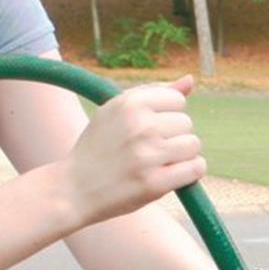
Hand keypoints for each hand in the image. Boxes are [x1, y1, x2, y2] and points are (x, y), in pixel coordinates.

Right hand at [62, 75, 206, 224]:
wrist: (73, 189)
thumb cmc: (99, 148)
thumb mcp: (115, 111)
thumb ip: (154, 93)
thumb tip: (190, 80)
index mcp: (129, 103)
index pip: (177, 99)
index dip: (167, 115)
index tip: (150, 128)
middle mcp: (140, 125)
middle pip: (186, 123)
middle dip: (173, 136)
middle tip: (149, 150)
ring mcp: (147, 155)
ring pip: (193, 145)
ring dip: (183, 155)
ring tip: (160, 162)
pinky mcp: (154, 183)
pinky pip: (195, 169)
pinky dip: (191, 172)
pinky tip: (174, 175)